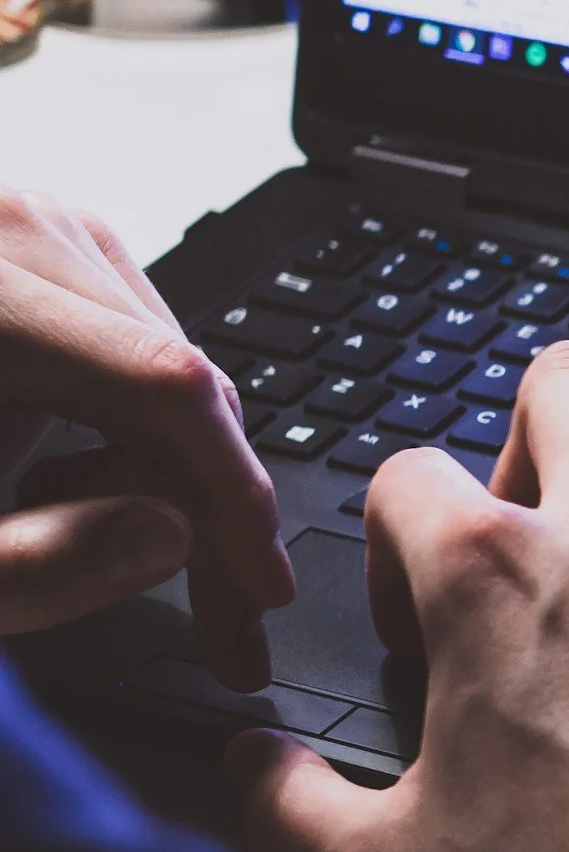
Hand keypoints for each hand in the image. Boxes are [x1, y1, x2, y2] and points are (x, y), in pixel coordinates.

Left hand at [0, 188, 293, 686]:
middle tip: (223, 625)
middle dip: (209, 510)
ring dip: (166, 473)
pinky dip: (129, 431)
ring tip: (88, 537)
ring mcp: (23, 226)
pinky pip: (130, 348)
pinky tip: (67, 481)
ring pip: (167, 367)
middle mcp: (7, 229)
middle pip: (178, 378)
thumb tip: (170, 536)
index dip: (233, 496)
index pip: (164, 385)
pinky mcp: (28, 246)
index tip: (260, 590)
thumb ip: (33, 566)